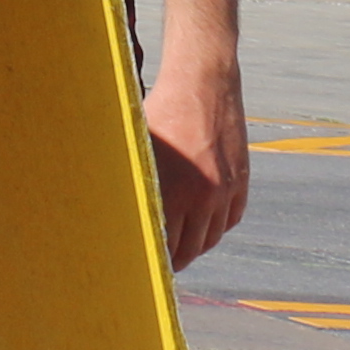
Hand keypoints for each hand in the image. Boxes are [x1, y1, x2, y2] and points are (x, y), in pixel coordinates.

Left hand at [145, 43, 247, 267]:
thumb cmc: (160, 112)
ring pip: (211, 238)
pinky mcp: (240, 181)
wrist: (203, 83)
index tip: (141, 266)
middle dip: (173, 260)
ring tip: (180, 249)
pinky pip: (230, 219)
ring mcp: (225, 190)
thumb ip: (133, 178)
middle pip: (189, 249)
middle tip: (159, 265)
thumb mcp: (139, 146)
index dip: (152, 259)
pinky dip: (217, 227)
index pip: (163, 244)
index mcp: (171, 192)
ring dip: (195, 247)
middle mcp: (202, 197)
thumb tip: (109, 208)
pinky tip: (203, 227)